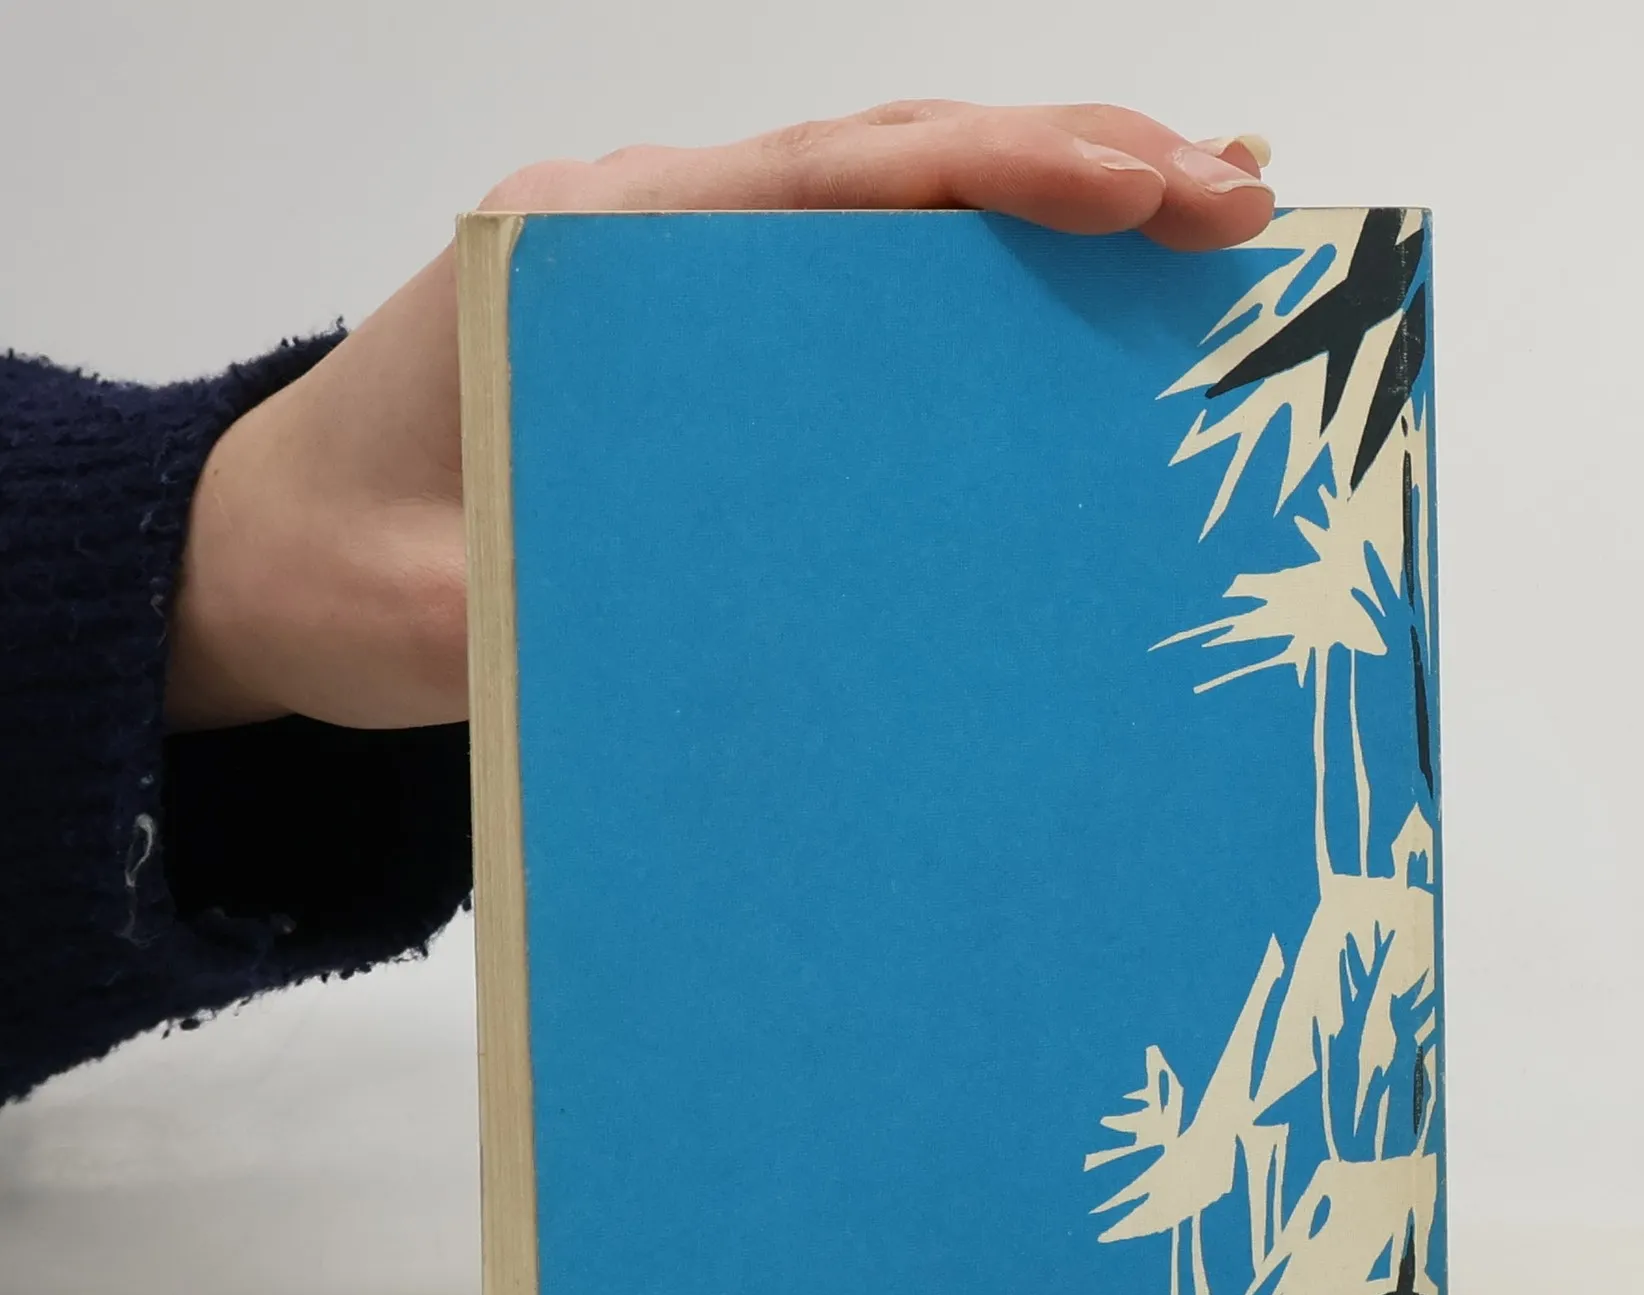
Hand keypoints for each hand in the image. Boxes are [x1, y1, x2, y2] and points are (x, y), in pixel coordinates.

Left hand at [167, 103, 1271, 730]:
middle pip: (895, 165)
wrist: (264, 563)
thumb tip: (735, 646)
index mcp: (592, 248)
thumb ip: (559, 606)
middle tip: (1242, 198)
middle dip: (1078, 163)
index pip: (834, 178)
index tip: (1149, 183)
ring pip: (893, 213)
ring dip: (1048, 209)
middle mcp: (653, 234)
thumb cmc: (335, 569)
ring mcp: (683, 281)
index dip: (1002, 171)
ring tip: (1202, 228)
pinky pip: (859, 293)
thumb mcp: (445, 610)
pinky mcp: (705, 352)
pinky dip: (973, 285)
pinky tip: (1069, 312)